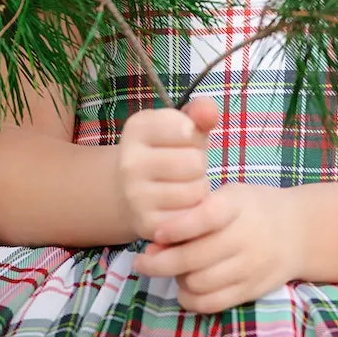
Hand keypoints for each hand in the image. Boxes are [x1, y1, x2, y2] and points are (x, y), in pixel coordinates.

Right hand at [113, 94, 219, 241]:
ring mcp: (135, 195)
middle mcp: (129, 162)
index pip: (187, 129)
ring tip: (183, 184)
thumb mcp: (181, 126)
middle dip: (198, 165)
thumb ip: (200, 112)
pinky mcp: (147, 224)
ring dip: (198, 188)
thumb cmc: (166, 152)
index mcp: (137, 128)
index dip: (194, 135)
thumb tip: (209, 112)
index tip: (182, 139)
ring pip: (195, 191)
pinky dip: (193, 211)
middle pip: (194, 163)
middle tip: (185, 167)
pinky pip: (191, 216)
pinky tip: (179, 204)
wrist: (128, 191)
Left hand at [132, 157, 306, 315]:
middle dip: (159, 263)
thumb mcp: (228, 196)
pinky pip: (211, 303)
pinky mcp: (250, 290)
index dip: (176, 227)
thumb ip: (194, 213)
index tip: (156, 233)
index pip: (205, 218)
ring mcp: (250, 267)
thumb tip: (155, 243)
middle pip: (193, 258)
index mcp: (237, 206)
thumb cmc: (251, 209)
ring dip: (176, 279)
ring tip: (172, 270)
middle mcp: (246, 237)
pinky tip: (186, 287)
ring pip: (198, 283)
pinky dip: (190, 299)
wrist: (298, 232)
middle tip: (143, 261)